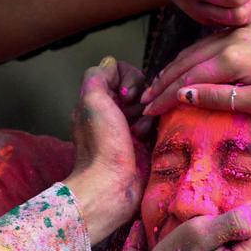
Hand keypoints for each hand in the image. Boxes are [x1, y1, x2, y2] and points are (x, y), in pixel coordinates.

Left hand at [65, 57, 149, 242]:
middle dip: (141, 97)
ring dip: (148, 114)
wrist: (111, 187)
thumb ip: (99, 75)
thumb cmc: (100, 144)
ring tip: (140, 131)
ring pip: (151, 104)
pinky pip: (159, 123)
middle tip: (133, 113)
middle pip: (139, 87)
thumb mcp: (92, 100)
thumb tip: (111, 64)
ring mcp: (130, 128)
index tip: (125, 95)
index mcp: (97, 100)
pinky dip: (156, 127)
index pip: (121, 71)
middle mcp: (113, 112)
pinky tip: (147, 139)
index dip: (128, 78)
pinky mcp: (146, 144)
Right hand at [141, 18, 250, 116]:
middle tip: (144, 99)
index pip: (186, 79)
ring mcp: (246, 28)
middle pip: (187, 60)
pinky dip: (199, 51)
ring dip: (178, 65)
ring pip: (200, 46)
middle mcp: (233, 37)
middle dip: (163, 81)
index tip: (147, 112)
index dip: (164, 97)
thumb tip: (184, 96)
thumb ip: (221, 97)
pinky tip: (193, 59)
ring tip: (161, 82)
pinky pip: (219, 37)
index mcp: (231, 57)